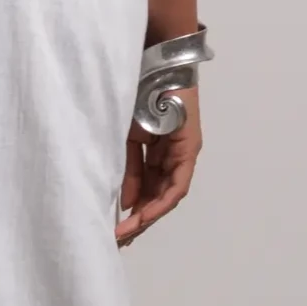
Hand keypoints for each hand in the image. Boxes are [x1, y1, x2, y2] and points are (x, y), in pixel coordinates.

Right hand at [116, 93, 201, 245]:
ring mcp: (184, 155)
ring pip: (168, 195)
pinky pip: (177, 184)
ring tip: (128, 233)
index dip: (134, 211)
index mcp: (160, 154)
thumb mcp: (128, 140)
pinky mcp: (189, 150)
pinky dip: (161, 201)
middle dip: (140, 220)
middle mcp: (175, 158)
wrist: (154, 67)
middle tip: (121, 239)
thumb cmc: (139, 97)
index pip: (149, 190)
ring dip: (148, 216)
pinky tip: (145, 214)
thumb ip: (130, 172)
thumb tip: (128, 203)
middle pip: (159, 196)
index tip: (117, 228)